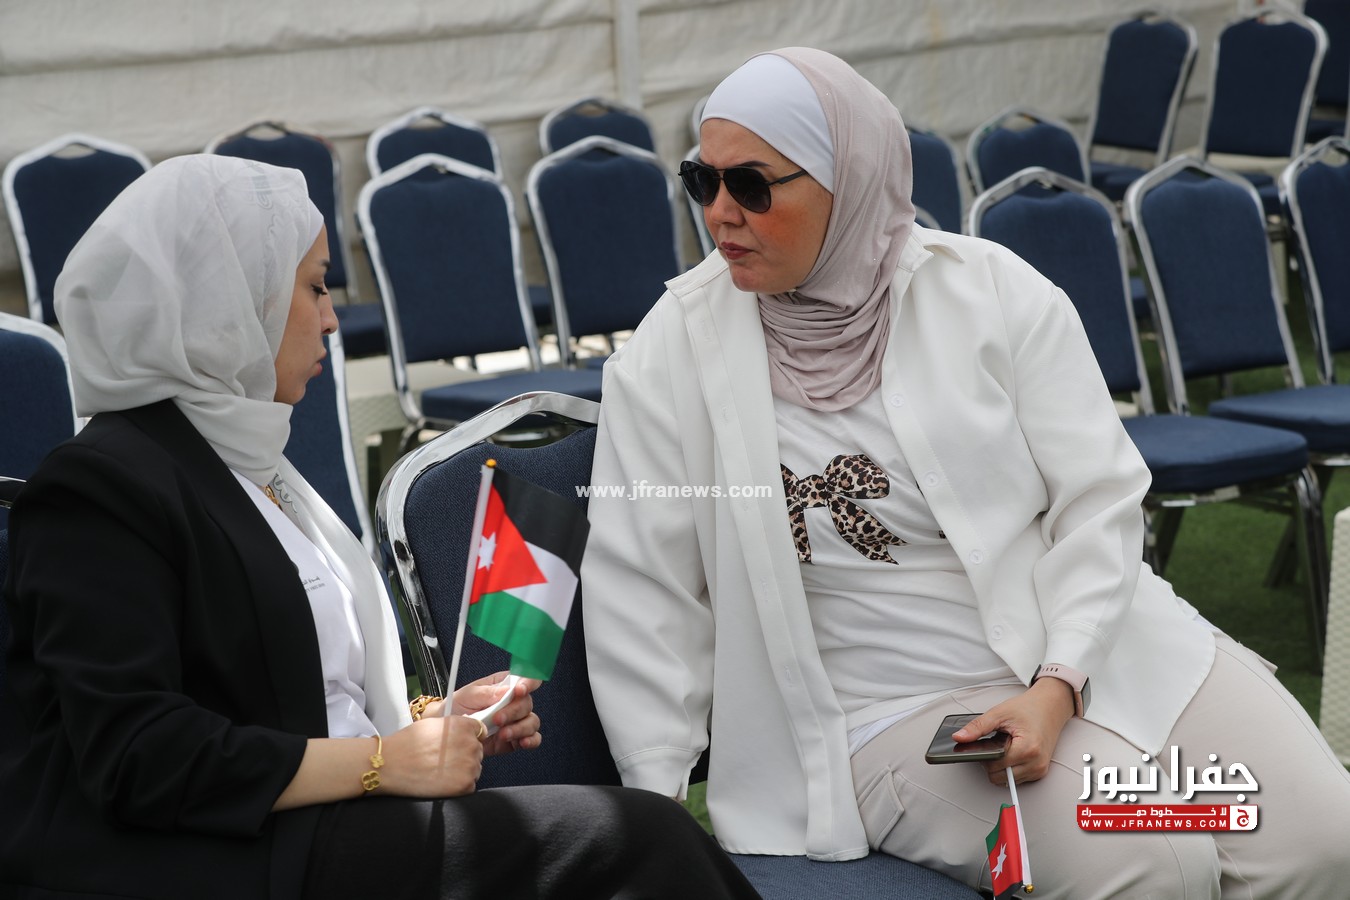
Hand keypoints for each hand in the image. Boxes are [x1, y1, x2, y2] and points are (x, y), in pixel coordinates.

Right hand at [379, 715, 485, 797]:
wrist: (391, 765)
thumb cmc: (407, 743)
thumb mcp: (434, 724)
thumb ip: (455, 726)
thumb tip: (466, 732)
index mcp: (464, 726)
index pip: (480, 731)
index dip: (469, 737)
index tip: (459, 744)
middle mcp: (470, 744)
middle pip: (477, 751)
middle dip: (465, 755)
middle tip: (444, 760)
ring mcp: (469, 766)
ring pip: (475, 769)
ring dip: (463, 771)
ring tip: (440, 771)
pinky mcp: (465, 785)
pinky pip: (469, 785)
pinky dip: (458, 786)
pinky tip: (441, 781)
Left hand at [451, 671, 542, 756]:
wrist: (450, 732)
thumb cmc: (458, 707)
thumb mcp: (468, 695)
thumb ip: (487, 693)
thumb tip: (507, 691)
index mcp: (503, 685)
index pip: (524, 679)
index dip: (527, 683)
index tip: (519, 691)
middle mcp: (513, 702)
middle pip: (527, 703)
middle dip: (513, 712)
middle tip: (497, 719)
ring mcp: (515, 721)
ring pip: (532, 721)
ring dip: (520, 728)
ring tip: (502, 735)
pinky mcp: (515, 738)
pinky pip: (533, 738)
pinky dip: (531, 740)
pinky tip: (522, 742)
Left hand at [952, 678, 1074, 785]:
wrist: (1050, 706)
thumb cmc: (1028, 708)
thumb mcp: (999, 713)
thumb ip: (977, 727)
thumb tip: (959, 738)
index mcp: (1027, 749)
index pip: (994, 767)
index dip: (984, 757)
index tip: (984, 746)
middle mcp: (1036, 764)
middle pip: (999, 778)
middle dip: (992, 763)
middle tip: (995, 744)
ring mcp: (1039, 770)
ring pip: (1007, 781)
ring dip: (1002, 767)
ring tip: (1006, 747)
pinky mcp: (1040, 772)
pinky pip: (1017, 778)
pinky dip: (1010, 768)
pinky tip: (1012, 752)